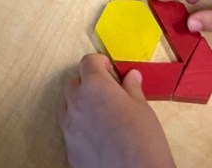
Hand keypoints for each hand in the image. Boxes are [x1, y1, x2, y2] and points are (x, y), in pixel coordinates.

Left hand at [60, 55, 175, 167]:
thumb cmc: (143, 142)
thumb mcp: (142, 109)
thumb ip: (132, 88)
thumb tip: (131, 76)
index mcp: (95, 86)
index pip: (88, 62)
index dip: (99, 62)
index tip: (108, 68)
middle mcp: (76, 103)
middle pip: (74, 82)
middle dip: (88, 82)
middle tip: (107, 91)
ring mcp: (69, 127)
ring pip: (68, 105)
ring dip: (80, 103)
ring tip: (101, 113)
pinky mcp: (69, 149)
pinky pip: (70, 129)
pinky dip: (80, 126)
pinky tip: (97, 134)